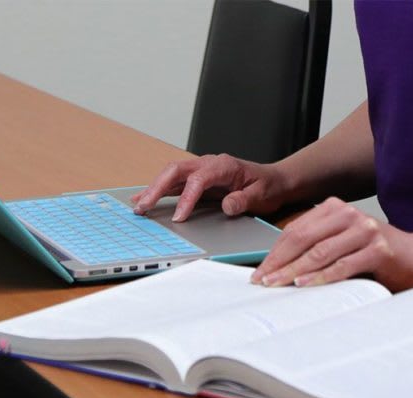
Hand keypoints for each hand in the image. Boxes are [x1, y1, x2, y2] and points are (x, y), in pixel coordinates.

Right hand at [132, 154, 288, 221]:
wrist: (274, 181)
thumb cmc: (267, 186)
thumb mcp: (261, 195)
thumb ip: (244, 200)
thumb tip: (227, 206)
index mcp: (223, 165)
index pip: (197, 179)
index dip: (186, 198)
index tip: (178, 218)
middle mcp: (208, 163)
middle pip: (175, 170)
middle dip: (157, 188)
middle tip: (143, 206)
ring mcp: (200, 170)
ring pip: (170, 174)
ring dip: (153, 189)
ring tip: (138, 205)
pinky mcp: (196, 179)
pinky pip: (173, 182)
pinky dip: (158, 190)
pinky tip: (143, 198)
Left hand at [251, 197, 412, 291]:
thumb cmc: (374, 252)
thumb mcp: (341, 241)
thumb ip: (315, 245)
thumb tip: (275, 266)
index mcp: (334, 208)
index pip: (295, 230)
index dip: (274, 252)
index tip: (259, 271)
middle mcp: (348, 214)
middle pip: (303, 239)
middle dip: (279, 262)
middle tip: (262, 280)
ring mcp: (365, 230)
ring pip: (319, 252)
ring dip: (294, 270)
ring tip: (276, 284)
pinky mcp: (379, 249)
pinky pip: (342, 265)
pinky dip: (320, 277)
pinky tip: (304, 284)